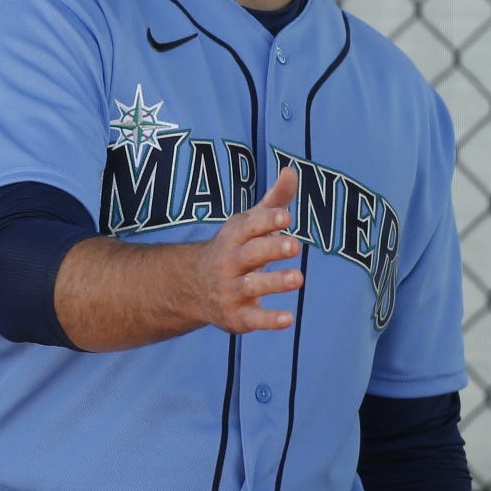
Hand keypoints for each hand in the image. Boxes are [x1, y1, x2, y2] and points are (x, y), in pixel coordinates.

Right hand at [184, 165, 302, 333]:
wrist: (193, 287)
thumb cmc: (235, 249)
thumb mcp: (250, 224)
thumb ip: (274, 201)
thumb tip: (292, 170)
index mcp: (234, 236)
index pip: (249, 226)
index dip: (267, 220)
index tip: (286, 216)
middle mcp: (230, 262)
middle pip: (251, 254)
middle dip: (272, 249)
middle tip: (295, 246)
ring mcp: (231, 290)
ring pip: (252, 285)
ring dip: (274, 282)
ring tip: (298, 278)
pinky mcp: (236, 317)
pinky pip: (253, 319)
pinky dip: (269, 320)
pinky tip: (289, 319)